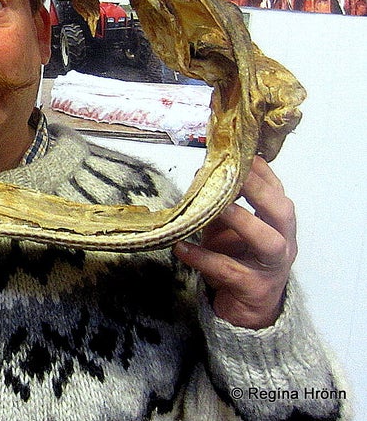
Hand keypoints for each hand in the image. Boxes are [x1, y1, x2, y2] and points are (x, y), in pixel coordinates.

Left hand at [173, 156, 296, 328]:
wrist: (246, 309)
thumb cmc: (237, 260)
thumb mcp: (227, 228)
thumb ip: (219, 204)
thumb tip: (201, 173)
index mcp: (278, 223)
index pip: (277, 191)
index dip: (261, 172)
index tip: (240, 155)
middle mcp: (283, 241)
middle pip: (281, 211)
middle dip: (258, 190)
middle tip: (233, 174)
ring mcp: (272, 267)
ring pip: (267, 241)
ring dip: (242, 220)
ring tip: (216, 206)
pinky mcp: (253, 289)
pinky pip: (229, 271)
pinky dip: (203, 258)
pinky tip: (181, 247)